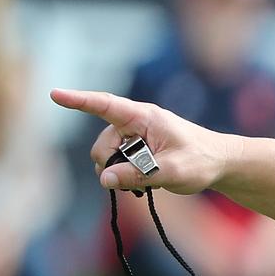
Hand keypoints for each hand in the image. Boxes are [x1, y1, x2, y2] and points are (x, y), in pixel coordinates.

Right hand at [51, 88, 239, 195]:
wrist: (220, 163)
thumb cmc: (202, 161)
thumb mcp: (173, 171)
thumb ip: (138, 175)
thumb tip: (104, 179)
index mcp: (144, 117)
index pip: (105, 105)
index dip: (79, 100)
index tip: (54, 94)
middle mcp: (135, 123)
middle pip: (102, 145)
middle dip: (111, 164)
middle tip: (141, 178)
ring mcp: (134, 137)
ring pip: (107, 157)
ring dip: (120, 172)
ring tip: (150, 179)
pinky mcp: (135, 150)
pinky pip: (116, 165)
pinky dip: (125, 175)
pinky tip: (146, 181)